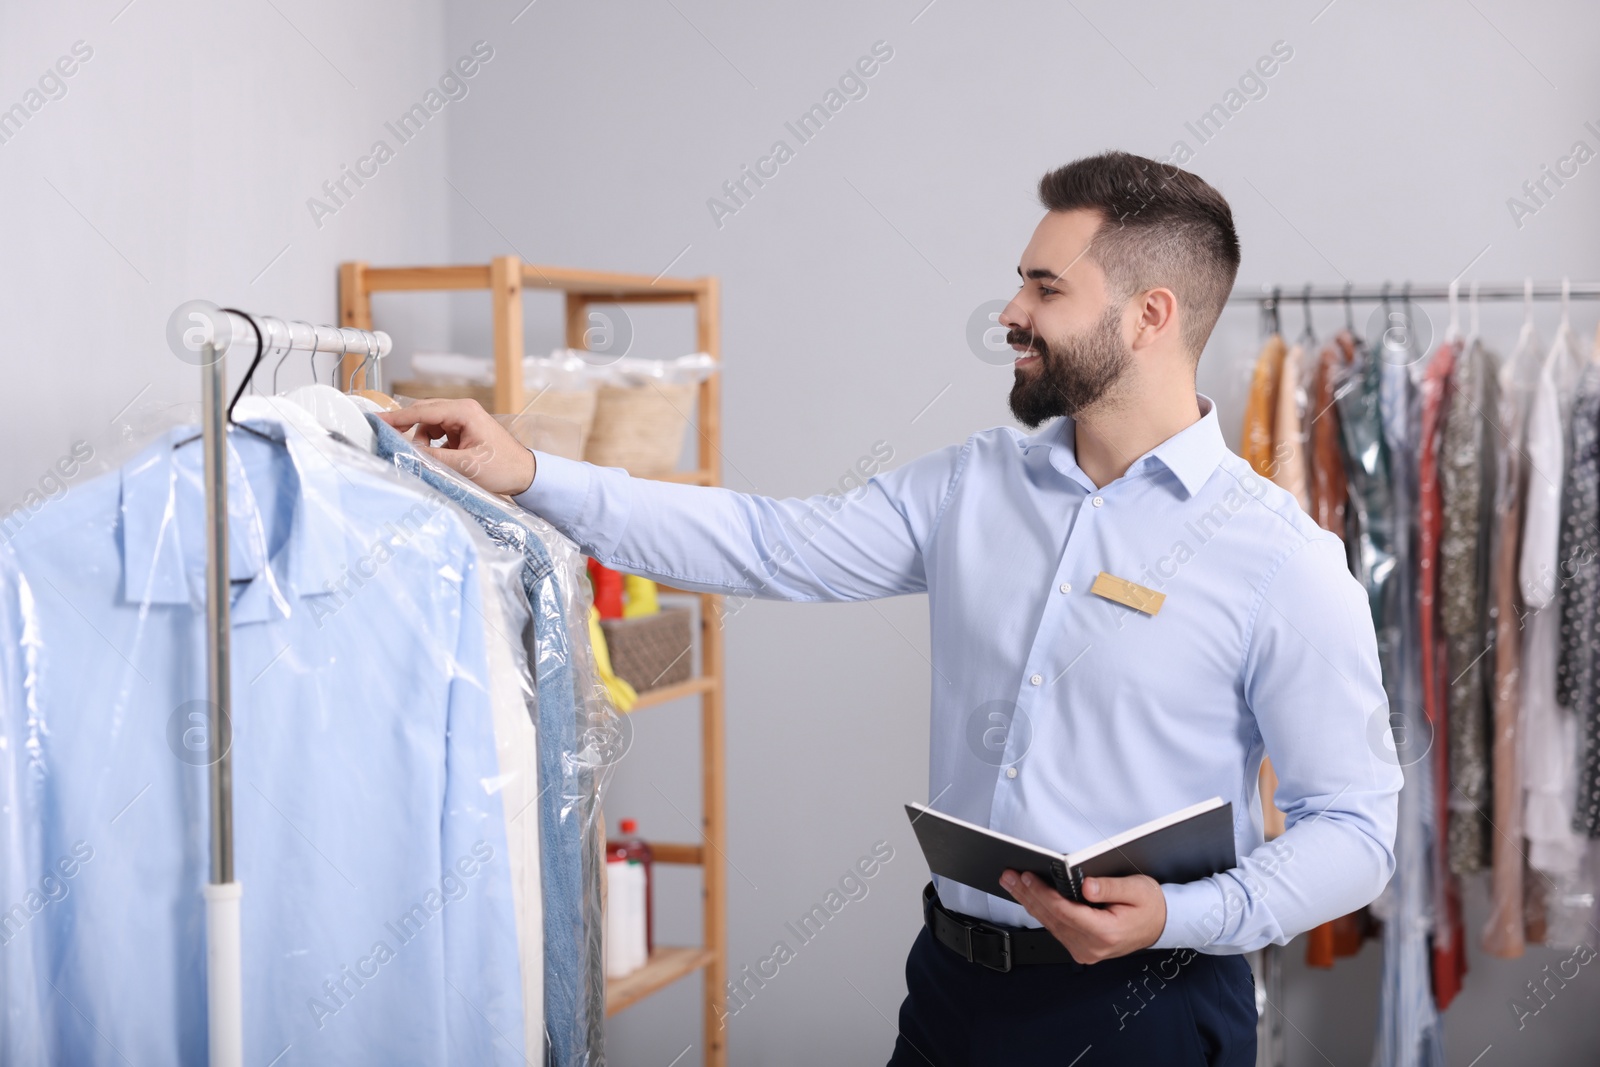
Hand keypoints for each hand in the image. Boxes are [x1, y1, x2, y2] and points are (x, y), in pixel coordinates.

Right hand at [377, 398, 534, 495]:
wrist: (526, 474)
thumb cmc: (503, 468)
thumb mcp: (465, 465)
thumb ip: (434, 458)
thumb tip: (409, 453)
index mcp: (464, 411)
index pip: (422, 411)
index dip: (397, 417)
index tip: (377, 421)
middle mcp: (463, 410)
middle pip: (423, 414)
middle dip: (406, 427)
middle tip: (387, 438)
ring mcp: (463, 419)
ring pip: (429, 425)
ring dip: (422, 441)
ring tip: (428, 459)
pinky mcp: (464, 431)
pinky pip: (438, 433)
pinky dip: (432, 445)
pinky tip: (438, 458)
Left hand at [999, 870, 1166, 963]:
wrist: (1161, 925)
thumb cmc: (1150, 906)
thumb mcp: (1136, 889)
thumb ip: (1109, 887)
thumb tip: (1086, 886)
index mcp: (1105, 933)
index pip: (1065, 912)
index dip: (1043, 893)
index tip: (1027, 877)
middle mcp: (1092, 947)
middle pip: (1052, 918)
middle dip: (1028, 895)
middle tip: (1009, 877)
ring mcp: (1086, 951)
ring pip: (1050, 925)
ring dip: (1030, 902)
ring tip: (1013, 883)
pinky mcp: (1082, 949)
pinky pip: (1056, 929)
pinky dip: (1041, 911)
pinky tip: (1029, 897)